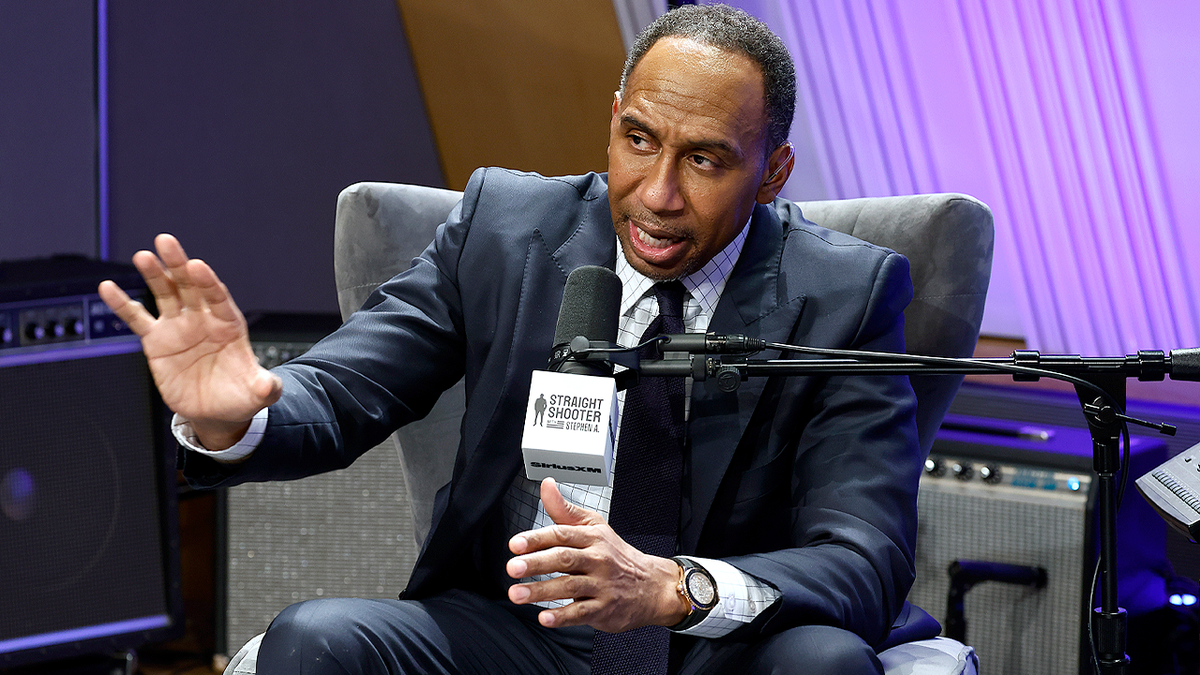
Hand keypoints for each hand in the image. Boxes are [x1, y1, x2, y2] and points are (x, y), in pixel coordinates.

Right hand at [98, 233, 281, 448]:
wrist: (215, 411)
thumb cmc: (239, 396)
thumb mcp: (257, 393)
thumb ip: (264, 387)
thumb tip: (271, 387)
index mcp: (229, 324)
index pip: (218, 297)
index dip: (208, 282)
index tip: (197, 266)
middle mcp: (202, 319)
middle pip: (189, 286)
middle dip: (178, 264)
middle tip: (166, 242)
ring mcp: (178, 327)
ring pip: (164, 294)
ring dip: (154, 274)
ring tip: (143, 256)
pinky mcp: (157, 341)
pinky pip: (137, 318)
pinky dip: (122, 304)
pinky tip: (108, 288)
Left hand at [506, 478, 688, 631]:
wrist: (651, 585)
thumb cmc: (616, 555)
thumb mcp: (594, 527)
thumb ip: (565, 510)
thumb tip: (546, 485)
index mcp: (592, 537)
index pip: (562, 534)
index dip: (536, 539)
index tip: (515, 544)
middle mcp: (598, 559)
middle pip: (564, 559)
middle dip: (536, 563)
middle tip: (512, 568)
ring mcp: (602, 585)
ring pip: (569, 586)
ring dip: (540, 591)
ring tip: (517, 593)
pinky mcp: (605, 608)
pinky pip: (581, 612)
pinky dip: (562, 616)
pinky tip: (545, 617)